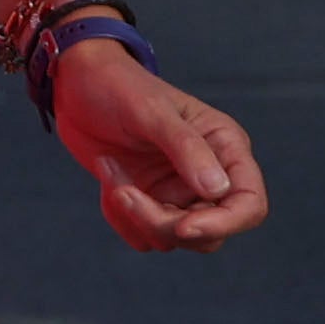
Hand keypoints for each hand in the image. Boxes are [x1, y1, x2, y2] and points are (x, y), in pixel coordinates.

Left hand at [50, 37, 262, 249]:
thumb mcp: (151, 111)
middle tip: (123, 193)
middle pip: (208, 233)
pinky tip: (107, 177)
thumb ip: (186, 148)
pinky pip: (141, 235)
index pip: (249, 204)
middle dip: (164, 222)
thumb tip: (218, 190)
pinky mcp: (148, 201)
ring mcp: (177, 192)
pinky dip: (118, 216)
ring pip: (172, 238)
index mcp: (225, 148)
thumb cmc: (118, 86)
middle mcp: (208, 175)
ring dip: (134, 214)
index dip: (224, 223)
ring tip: (109, 169)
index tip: (183, 227)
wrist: (76, 85)